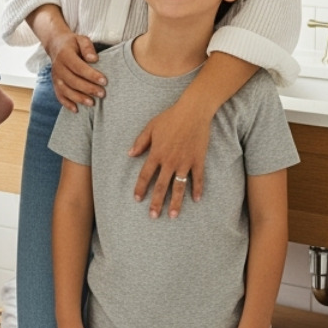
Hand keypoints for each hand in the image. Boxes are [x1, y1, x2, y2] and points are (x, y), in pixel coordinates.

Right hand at [48, 31, 103, 112]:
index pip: (79, 67)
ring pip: (66, 90)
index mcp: (65, 55)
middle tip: (102, 94)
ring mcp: (55, 77)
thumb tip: (94, 59)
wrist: (56, 45)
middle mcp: (58, 67)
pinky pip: (59, 96)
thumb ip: (88, 48)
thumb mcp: (81, 39)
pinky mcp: (55, 84)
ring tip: (92, 103)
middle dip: (88, 88)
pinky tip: (76, 110)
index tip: (104, 81)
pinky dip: (67, 104)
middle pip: (73, 81)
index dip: (91, 75)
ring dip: (79, 98)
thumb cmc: (73, 43)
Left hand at [130, 98, 210, 218]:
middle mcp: (169, 161)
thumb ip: (140, 142)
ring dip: (176, 202)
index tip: (137, 199)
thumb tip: (130, 154)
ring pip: (179, 186)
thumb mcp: (151, 127)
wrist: (193, 111)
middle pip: (161, 186)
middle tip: (153, 216)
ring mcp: (184, 162)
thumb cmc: (170, 117)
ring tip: (173, 215)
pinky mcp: (198, 160)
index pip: (145, 175)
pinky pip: (198, 178)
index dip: (140, 188)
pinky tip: (196, 199)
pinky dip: (197, 189)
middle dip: (156, 202)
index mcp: (156, 153)